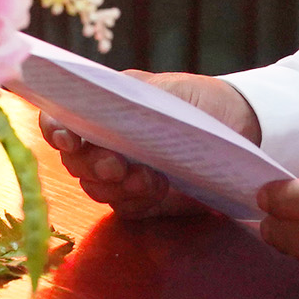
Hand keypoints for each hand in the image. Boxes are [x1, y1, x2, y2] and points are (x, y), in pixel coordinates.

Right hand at [42, 72, 259, 220]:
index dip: (55, 130)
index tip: (69, 138)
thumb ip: (131, 98)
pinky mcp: (142, 201)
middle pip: (74, 161)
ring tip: (147, 178)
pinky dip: (134, 201)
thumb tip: (102, 103)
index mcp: (104, 111)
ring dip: (115, 185)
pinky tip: (156, 190)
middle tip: (116, 164)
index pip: (61, 121)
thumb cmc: (199, 101)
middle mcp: (106, 144)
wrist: (242, 127)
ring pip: (95, 187)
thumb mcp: (165, 91)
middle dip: (91, 164)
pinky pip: (123, 208)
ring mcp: (122, 175)